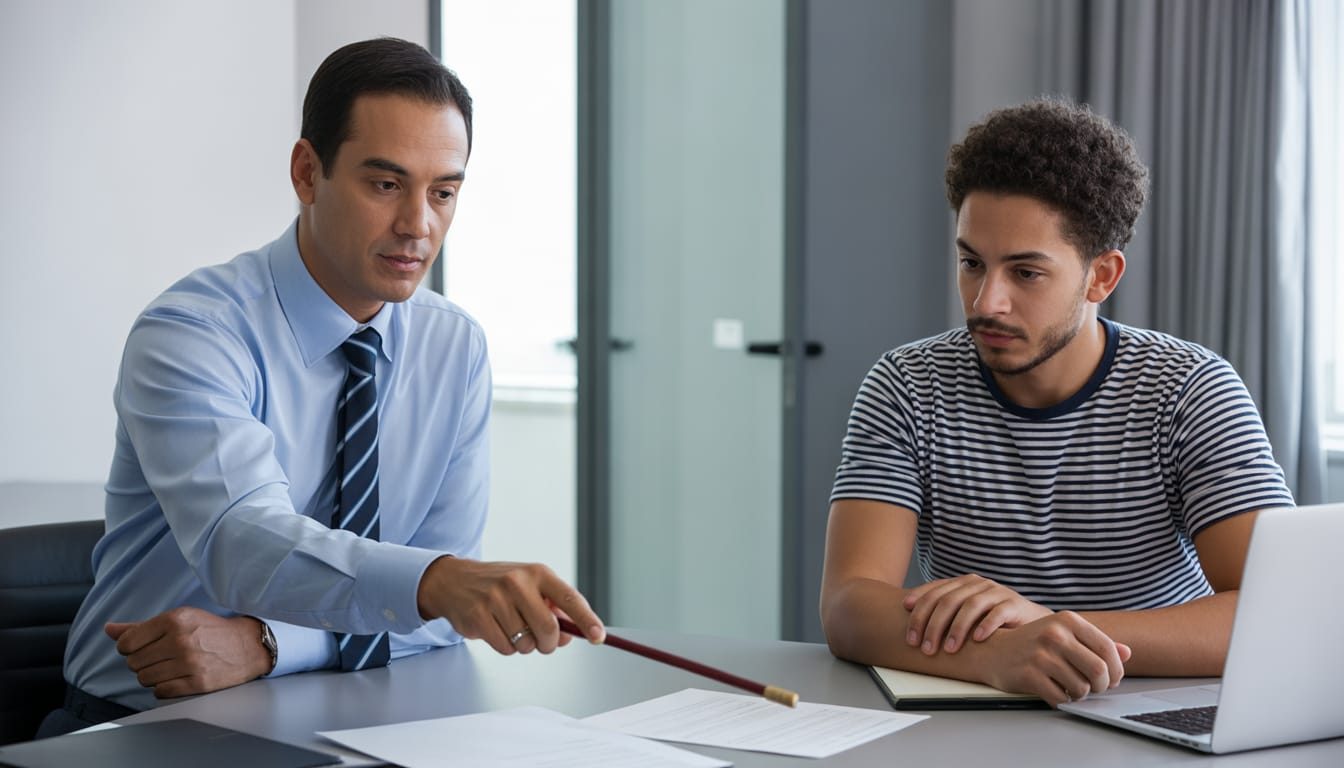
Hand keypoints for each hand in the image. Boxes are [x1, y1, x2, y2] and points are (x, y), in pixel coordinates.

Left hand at [105, 607, 270, 697]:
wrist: (247, 645)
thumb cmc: (209, 630)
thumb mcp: (179, 619)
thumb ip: (141, 626)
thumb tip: (108, 629)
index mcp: (175, 620)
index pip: (127, 642)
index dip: (128, 648)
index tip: (140, 648)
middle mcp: (181, 640)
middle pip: (134, 663)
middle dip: (142, 662)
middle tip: (159, 657)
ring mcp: (190, 663)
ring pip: (145, 679)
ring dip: (152, 675)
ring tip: (168, 667)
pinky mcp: (198, 683)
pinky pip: (160, 691)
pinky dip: (164, 687)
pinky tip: (176, 677)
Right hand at [416, 557, 604, 655]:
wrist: (454, 581)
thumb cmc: (500, 586)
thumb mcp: (530, 586)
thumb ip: (553, 609)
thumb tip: (570, 636)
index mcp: (537, 573)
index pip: (569, 598)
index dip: (587, 620)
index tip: (598, 636)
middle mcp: (518, 583)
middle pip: (549, 629)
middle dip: (549, 644)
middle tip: (542, 642)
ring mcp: (496, 599)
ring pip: (526, 643)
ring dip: (524, 646)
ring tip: (512, 629)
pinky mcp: (479, 617)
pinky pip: (506, 649)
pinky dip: (506, 647)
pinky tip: (496, 630)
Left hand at [903, 574, 1052, 653]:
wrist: (1031, 620)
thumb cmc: (992, 620)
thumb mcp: (966, 614)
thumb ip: (945, 615)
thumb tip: (913, 630)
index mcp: (961, 584)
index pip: (934, 593)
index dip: (918, 611)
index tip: (908, 631)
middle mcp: (977, 584)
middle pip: (948, 601)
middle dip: (932, 625)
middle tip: (924, 648)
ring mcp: (996, 592)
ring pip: (970, 606)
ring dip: (956, 628)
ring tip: (948, 649)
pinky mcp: (1014, 604)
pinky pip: (998, 613)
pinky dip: (986, 625)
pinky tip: (977, 639)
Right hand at [979, 611, 1131, 705]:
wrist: (992, 650)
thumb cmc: (1032, 644)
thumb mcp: (1063, 634)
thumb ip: (1094, 642)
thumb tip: (1127, 653)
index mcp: (1067, 620)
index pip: (1108, 649)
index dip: (1116, 669)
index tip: (1112, 678)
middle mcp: (1054, 634)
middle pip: (1099, 670)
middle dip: (1102, 686)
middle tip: (1094, 688)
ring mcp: (1040, 654)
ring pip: (1081, 687)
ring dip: (1080, 695)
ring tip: (1071, 689)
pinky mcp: (1029, 674)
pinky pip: (1060, 697)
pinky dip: (1062, 700)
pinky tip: (1055, 692)